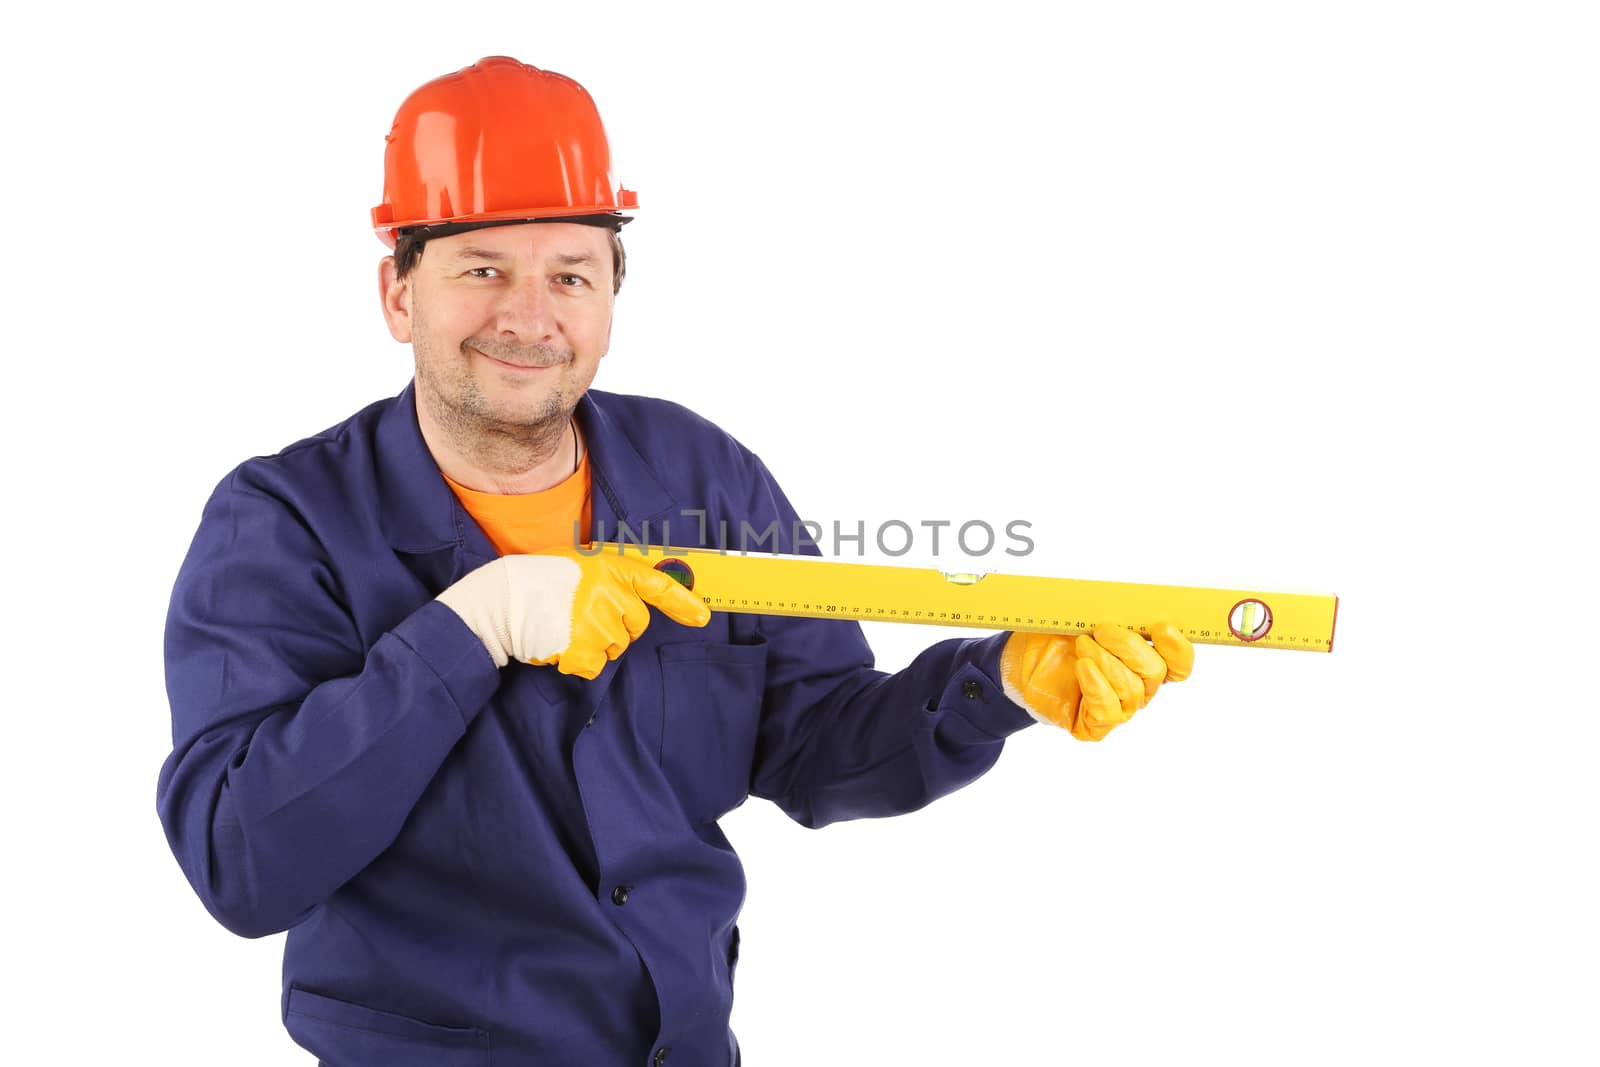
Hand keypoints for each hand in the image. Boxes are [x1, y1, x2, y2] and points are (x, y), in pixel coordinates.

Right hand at [437, 549, 710, 677]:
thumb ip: (611, 579)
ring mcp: (598, 624)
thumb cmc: (541, 579)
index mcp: (611, 568)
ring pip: (615, 648)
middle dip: (616, 626)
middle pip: (635, 626)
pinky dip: (579, 661)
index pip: (657, 584)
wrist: (502, 599)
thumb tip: (641, 600)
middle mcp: (610, 594)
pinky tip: (559, 642)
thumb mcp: (581, 565)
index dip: (683, 602)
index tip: (702, 616)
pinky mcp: (583, 650)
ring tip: (565, 624)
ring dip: (595, 644)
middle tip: (582, 615)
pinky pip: (595, 666)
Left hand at [999, 623, 1193, 740]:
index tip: (1161, 627)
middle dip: (1128, 646)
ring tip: (1081, 645)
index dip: (1177, 647)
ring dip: (1105, 662)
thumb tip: (1128, 598)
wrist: (1021, 661)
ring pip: (1132, 689)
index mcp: (1145, 659)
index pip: (1179, 663)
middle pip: (1156, 672)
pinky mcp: (1095, 724)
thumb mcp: (1083, 616)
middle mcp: (1138, 686)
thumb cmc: (1056, 638)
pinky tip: (1083, 668)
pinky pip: (1109, 711)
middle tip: (1100, 629)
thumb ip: (1111, 610)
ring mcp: (1119, 706)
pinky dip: (1097, 686)